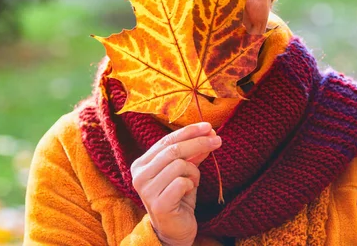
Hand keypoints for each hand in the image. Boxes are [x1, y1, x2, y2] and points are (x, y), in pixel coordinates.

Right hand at [131, 122, 221, 245]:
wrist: (174, 231)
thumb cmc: (179, 198)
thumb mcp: (186, 172)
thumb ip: (193, 154)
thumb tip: (208, 133)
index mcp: (141, 164)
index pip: (166, 140)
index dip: (188, 131)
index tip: (208, 126)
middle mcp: (139, 175)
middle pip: (173, 150)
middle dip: (198, 143)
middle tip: (217, 140)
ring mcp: (146, 190)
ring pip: (178, 165)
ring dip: (193, 171)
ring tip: (194, 181)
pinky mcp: (158, 204)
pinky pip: (181, 182)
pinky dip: (191, 184)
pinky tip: (188, 192)